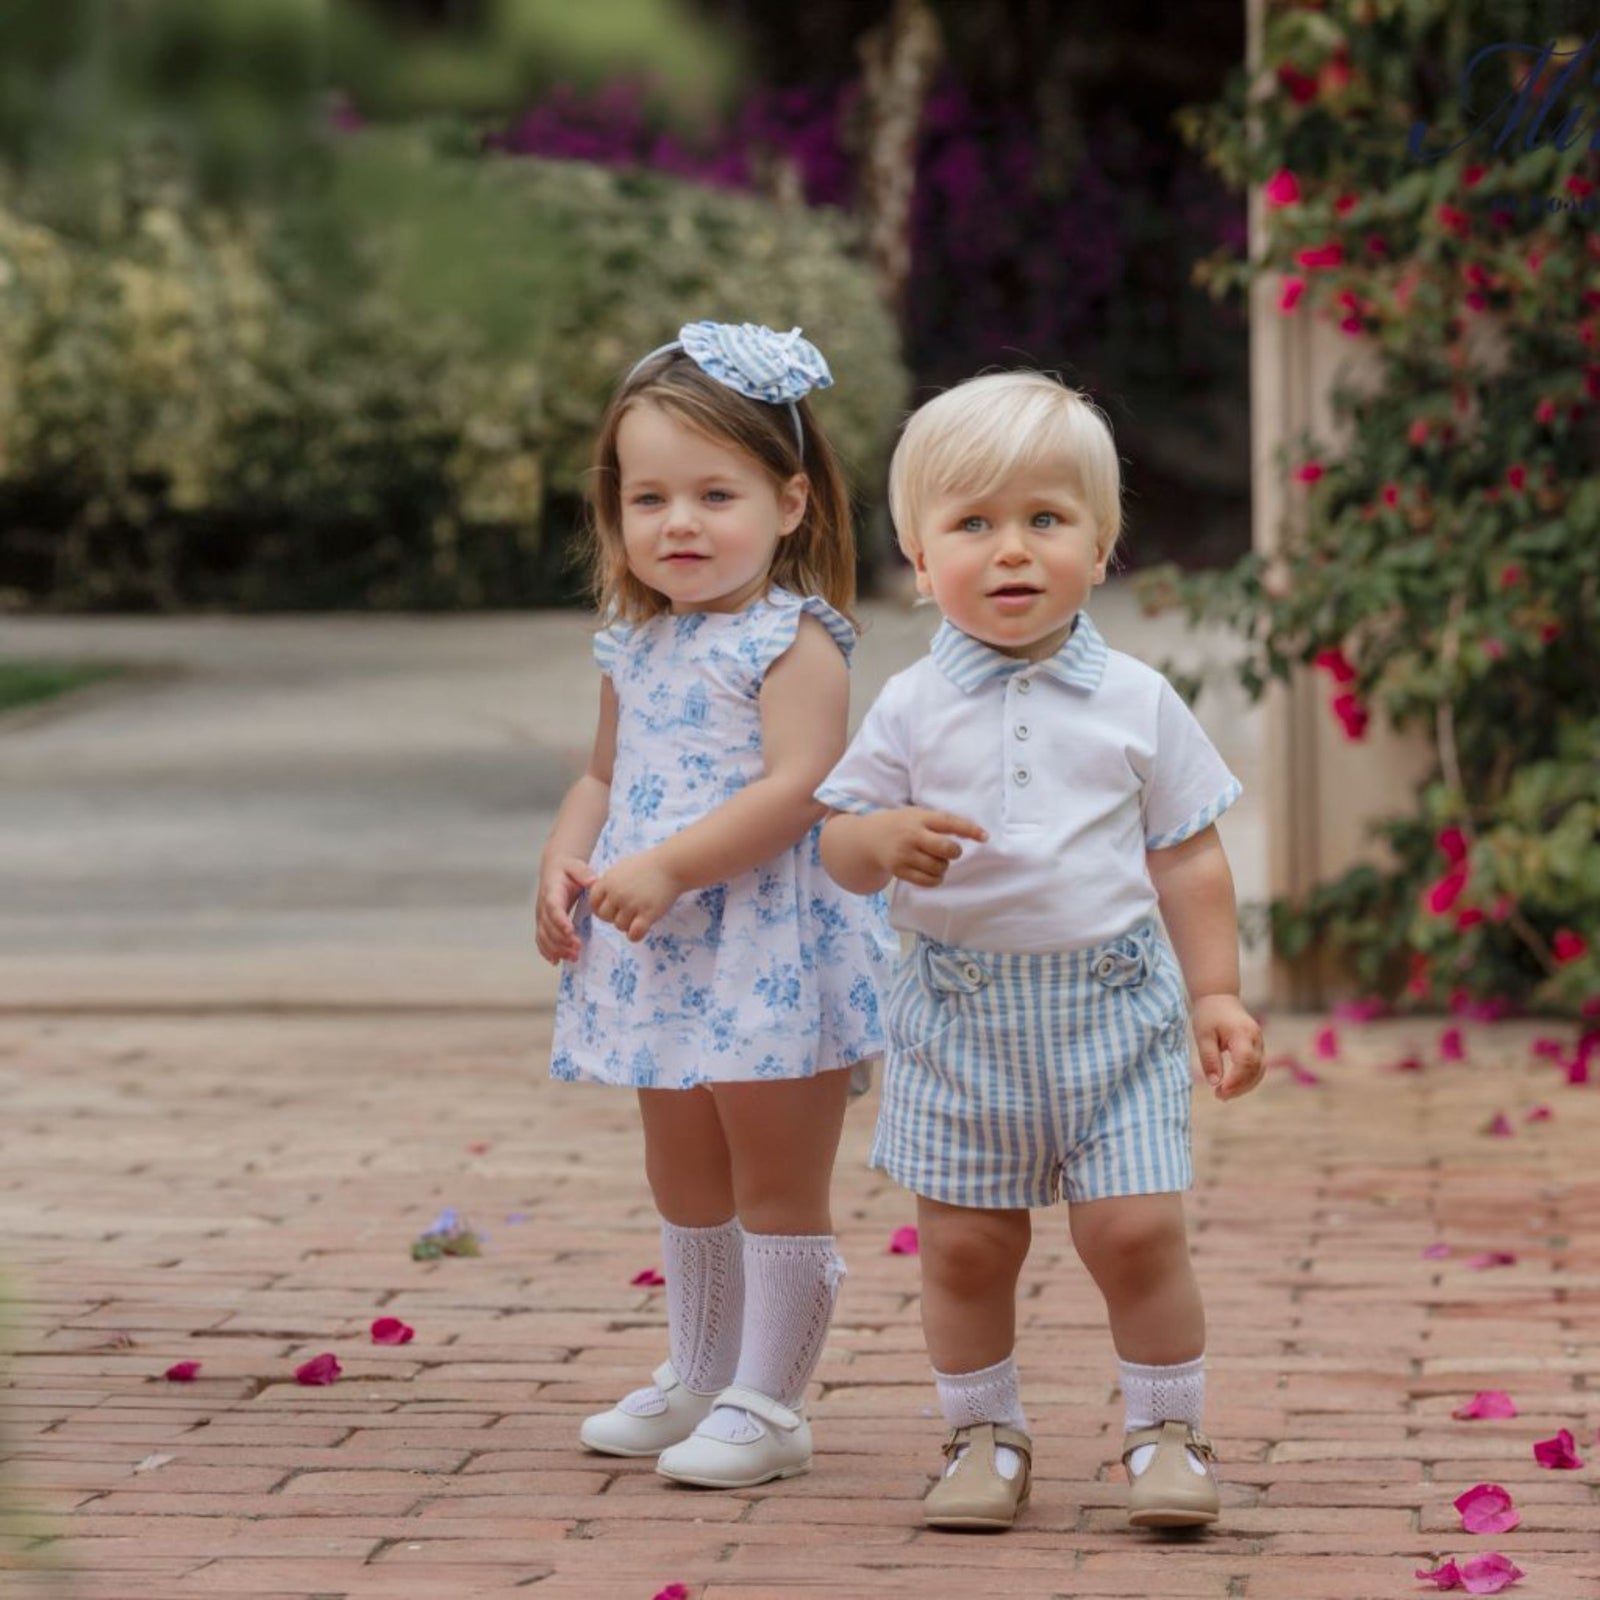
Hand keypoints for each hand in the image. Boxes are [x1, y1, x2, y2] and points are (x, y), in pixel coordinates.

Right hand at [535, 855, 597, 963]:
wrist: (555, 869)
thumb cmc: (568, 869)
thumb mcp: (576, 866)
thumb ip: (584, 873)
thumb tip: (593, 881)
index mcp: (552, 892)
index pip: (553, 908)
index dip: (560, 921)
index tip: (570, 931)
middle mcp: (543, 906)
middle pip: (548, 927)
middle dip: (562, 940)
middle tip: (578, 948)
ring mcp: (541, 916)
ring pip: (544, 936)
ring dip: (557, 949)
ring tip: (573, 957)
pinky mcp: (543, 923)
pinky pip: (541, 939)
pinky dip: (546, 951)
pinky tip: (555, 961)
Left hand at [588, 850, 685, 942]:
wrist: (671, 865)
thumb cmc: (647, 865)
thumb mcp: (621, 868)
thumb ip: (608, 882)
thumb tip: (599, 897)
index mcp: (608, 881)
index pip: (593, 903)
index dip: (601, 908)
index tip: (613, 907)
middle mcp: (617, 893)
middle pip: (605, 917)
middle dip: (614, 917)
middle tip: (627, 912)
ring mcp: (632, 904)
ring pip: (619, 926)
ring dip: (628, 924)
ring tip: (639, 915)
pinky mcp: (647, 913)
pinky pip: (634, 934)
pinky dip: (636, 935)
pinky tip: (643, 926)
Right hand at [868, 807, 987, 887]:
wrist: (869, 838)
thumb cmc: (902, 825)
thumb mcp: (918, 815)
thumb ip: (940, 822)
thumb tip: (974, 833)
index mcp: (920, 818)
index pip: (949, 822)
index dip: (969, 829)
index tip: (985, 837)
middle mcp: (912, 835)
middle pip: (946, 848)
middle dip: (954, 852)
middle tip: (951, 851)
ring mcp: (904, 854)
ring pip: (939, 867)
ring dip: (943, 866)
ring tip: (935, 860)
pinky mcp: (900, 870)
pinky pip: (928, 881)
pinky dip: (936, 878)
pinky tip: (931, 872)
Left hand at [1190, 994, 1264, 1100]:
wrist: (1219, 997)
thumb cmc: (1209, 1015)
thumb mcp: (1203, 1035)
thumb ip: (1209, 1058)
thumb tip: (1215, 1083)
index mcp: (1242, 1033)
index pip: (1245, 1062)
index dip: (1235, 1080)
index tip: (1219, 1090)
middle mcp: (1256, 1039)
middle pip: (1255, 1070)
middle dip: (1239, 1087)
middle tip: (1219, 1096)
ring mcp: (1260, 1043)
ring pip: (1259, 1071)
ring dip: (1244, 1086)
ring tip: (1223, 1095)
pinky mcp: (1258, 1047)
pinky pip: (1257, 1068)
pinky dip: (1247, 1080)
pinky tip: (1231, 1087)